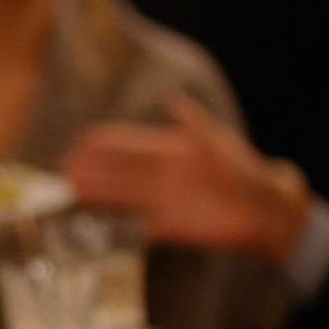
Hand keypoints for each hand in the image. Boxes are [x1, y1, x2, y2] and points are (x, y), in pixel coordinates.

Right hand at [63, 100, 312, 262]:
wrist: (263, 209)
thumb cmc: (245, 170)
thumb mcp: (220, 142)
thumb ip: (197, 124)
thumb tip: (176, 101)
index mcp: (172, 152)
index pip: (135, 145)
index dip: (110, 142)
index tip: (83, 138)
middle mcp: (162, 177)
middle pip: (122, 172)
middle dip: (94, 169)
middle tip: (65, 166)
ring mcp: (165, 202)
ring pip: (125, 197)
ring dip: (100, 194)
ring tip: (71, 190)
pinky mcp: (173, 227)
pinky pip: (142, 226)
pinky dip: (123, 225)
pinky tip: (100, 222)